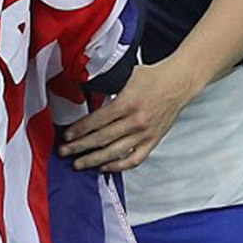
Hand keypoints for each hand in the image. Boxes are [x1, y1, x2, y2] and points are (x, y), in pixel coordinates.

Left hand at [59, 58, 196, 172]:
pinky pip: (134, 159)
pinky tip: (104, 167)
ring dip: (94, 160)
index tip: (67, 135)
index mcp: (127, 102)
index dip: (80, 130)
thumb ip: (107, 86)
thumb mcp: (125, 75)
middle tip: (64, 152)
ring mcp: (145, 134)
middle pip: (102, 139)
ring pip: (115, 152)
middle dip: (80, 147)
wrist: (178, 83)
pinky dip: (118, 166)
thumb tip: (85, 92)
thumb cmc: (152, 76)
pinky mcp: (153, 141)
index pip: (97, 120)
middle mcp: (136, 121)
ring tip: (79, 164)